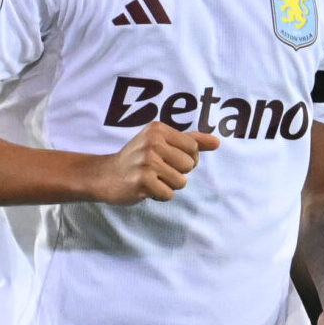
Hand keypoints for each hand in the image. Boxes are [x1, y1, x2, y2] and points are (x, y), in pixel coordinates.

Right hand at [94, 122, 218, 204]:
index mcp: (158, 129)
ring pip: (181, 181)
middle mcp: (153, 142)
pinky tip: (146, 188)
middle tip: (157, 170)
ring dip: (168, 185)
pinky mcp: (143, 181)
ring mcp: (147, 161)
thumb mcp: (161, 142)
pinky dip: (159, 195)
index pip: (193, 148)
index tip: (168, 160)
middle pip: (189, 165)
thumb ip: (190, 141)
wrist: (105, 175)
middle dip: (177, 172)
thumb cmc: (138, 159)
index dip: (186, 159)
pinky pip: (169, 194)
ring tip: (152, 179)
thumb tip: (217, 142)